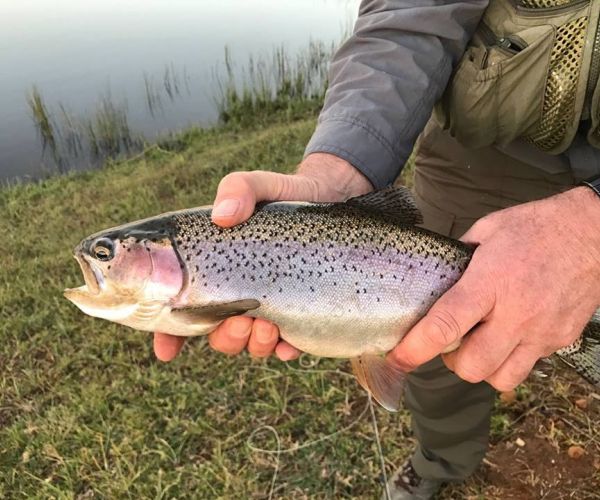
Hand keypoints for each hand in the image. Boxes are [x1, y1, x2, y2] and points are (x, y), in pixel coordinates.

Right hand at [154, 153, 372, 360]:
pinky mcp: (300, 315)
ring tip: (268, 326)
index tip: (166, 350)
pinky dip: (284, 349)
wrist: (330, 198)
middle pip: (217, 333)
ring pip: (249, 343)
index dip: (169, 334)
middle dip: (225, 337)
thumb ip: (239, 189)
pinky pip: (287, 345)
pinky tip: (290, 343)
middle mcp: (237, 294)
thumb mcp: (260, 186)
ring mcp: (268, 307)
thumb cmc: (284, 195)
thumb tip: (222, 216)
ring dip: (254, 343)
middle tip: (241, 321)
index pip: (182, 307)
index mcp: (216, 269)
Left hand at [387, 187, 599, 390]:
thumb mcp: (487, 231)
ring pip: (500, 378)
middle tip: (450, 341)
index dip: (416, 348)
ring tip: (480, 343)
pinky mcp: (559, 340)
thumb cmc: (536, 227)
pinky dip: (510, 359)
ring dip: (482, 367)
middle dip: (451, 361)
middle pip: (471, 366)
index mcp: (490, 282)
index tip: (398, 358)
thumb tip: (435, 275)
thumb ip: (458, 258)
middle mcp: (516, 314)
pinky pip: (527, 367)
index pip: (445, 325)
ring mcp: (541, 332)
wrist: (593, 233)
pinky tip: (508, 335)